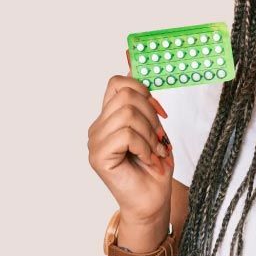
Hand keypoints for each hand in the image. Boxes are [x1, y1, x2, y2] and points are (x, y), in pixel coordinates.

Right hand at [87, 52, 174, 224]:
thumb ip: (143, 98)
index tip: (160, 110)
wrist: (153, 199)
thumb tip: (132, 56)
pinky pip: (126, 134)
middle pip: (126, 95)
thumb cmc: (155, 164)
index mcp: (110, 115)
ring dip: (150, 134)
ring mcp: (95, 141)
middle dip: (151, 115)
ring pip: (128, 114)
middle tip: (160, 138)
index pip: (118, 82)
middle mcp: (98, 126)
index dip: (142, 88)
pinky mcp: (98, 156)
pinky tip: (148, 159)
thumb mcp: (155, 125)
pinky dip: (145, 146)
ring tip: (155, 152)